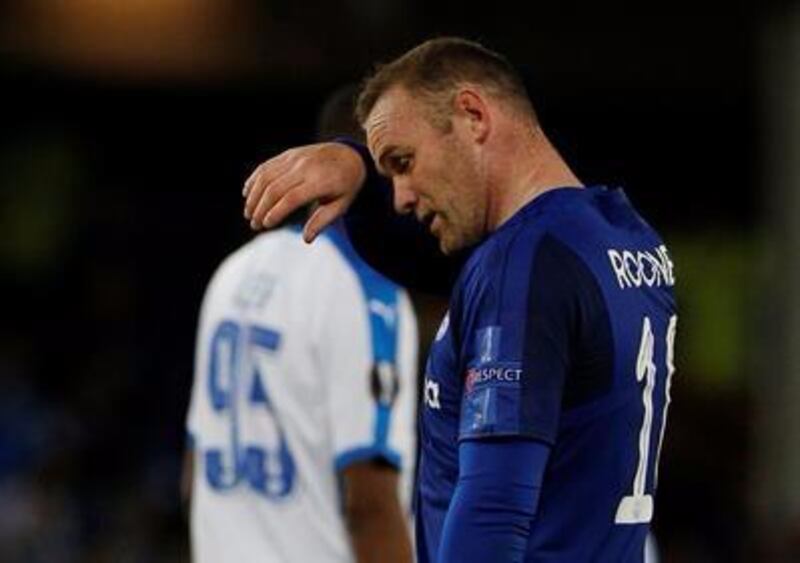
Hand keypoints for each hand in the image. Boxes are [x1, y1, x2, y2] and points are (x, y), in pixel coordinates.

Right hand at [243, 142, 367, 241]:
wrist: (350, 156)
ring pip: (266, 176)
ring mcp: (295, 158)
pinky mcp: (289, 154)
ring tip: (249, 213)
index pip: (292, 198)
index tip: (266, 225)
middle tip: (254, 225)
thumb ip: (322, 221)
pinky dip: (254, 180)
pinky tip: (247, 194)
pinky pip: (267, 166)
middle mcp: (306, 167)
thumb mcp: (341, 206)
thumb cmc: (346, 186)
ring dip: (254, 196)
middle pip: (275, 188)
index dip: (276, 212)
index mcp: (321, 181)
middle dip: (261, 208)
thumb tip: (306, 239)